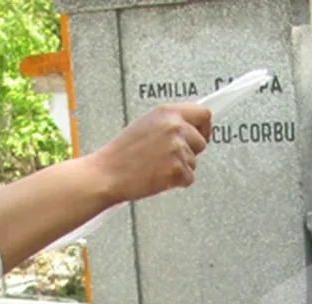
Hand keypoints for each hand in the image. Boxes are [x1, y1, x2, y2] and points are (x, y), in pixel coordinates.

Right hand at [89, 103, 211, 203]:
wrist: (107, 174)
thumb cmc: (122, 153)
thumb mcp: (146, 125)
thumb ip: (169, 124)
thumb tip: (191, 128)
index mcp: (166, 113)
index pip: (203, 114)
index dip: (204, 128)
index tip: (200, 135)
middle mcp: (174, 127)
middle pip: (202, 141)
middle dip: (190, 152)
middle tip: (170, 157)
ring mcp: (177, 148)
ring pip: (194, 162)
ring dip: (180, 168)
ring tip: (157, 167)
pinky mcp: (177, 169)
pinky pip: (189, 178)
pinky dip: (177, 182)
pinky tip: (159, 176)